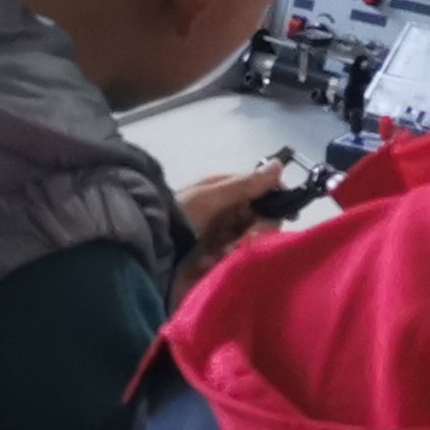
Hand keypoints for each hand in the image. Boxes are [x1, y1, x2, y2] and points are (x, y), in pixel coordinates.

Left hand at [175, 161, 288, 276]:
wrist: (149, 250)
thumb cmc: (179, 217)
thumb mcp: (211, 197)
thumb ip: (246, 185)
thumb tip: (280, 164)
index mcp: (227, 192)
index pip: (264, 192)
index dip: (275, 200)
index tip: (280, 212)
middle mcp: (229, 214)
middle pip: (263, 219)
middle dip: (258, 229)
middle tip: (244, 239)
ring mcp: (224, 239)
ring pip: (253, 242)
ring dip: (241, 248)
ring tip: (221, 255)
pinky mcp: (218, 262)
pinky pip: (237, 261)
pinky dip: (227, 262)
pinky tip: (210, 265)